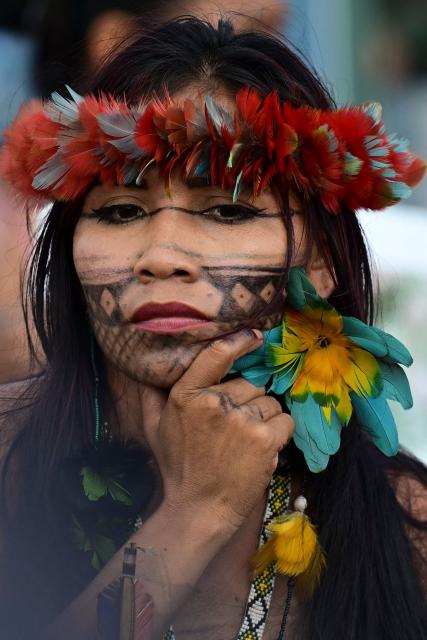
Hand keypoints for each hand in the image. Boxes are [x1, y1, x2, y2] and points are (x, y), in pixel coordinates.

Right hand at [142, 329, 294, 531]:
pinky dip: (280, 431)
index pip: (216, 355)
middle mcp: (213, 403)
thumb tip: (146, 369)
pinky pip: (285, 419)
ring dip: (264, 417)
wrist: (198, 509)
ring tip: (245, 440)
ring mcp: (240, 420)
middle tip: (233, 427)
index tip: (254, 336)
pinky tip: (263, 445)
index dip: (239, 341)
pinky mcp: (263, 439)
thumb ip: (151, 395)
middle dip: (247, 401)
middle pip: (250, 383)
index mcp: (186, 395)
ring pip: (269, 401)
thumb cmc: (178, 467)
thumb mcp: (154, 428)